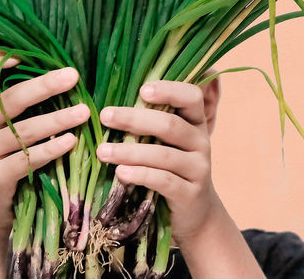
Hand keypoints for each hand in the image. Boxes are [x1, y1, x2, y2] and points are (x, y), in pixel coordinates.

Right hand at [0, 50, 90, 234]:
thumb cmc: (0, 154)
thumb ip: (14, 101)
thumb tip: (59, 70)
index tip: (23, 52)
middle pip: (10, 99)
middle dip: (44, 85)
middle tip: (73, 76)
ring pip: (24, 130)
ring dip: (57, 119)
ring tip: (85, 112)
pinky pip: (28, 159)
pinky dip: (52, 149)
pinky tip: (71, 141)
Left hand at [97, 80, 222, 245]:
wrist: (194, 213)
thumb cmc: (171, 169)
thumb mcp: (167, 142)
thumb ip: (150, 123)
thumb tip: (109, 105)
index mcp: (195, 122)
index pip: (192, 97)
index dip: (169, 90)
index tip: (142, 90)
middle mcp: (201, 142)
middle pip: (170, 125)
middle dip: (135, 119)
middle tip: (105, 116)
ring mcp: (198, 169)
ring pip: (163, 155)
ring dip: (130, 151)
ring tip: (102, 151)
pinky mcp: (190, 194)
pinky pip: (164, 181)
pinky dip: (140, 175)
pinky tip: (120, 173)